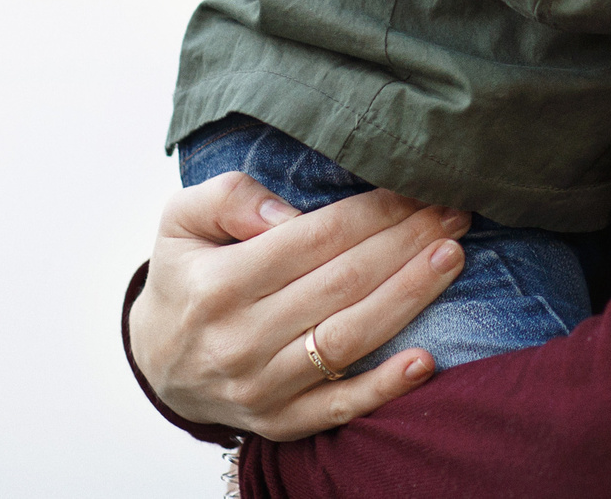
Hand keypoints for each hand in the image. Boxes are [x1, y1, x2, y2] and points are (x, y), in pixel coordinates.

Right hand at [125, 172, 471, 440]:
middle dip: (405, 243)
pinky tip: (426, 360)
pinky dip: (384, 387)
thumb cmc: (185, 277)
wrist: (157, 361)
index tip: (415, 189)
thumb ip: (228, 197)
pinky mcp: (279, 422)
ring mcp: (260, 388)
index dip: (372, 212)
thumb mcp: (180, 221)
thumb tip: (288, 212)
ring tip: (450, 258)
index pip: (313, 239)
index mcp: (217, 284)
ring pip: (349, 339)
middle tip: (452, 213)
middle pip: (342, 283)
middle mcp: (239, 340)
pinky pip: (339, 407)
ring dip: (409, 297)